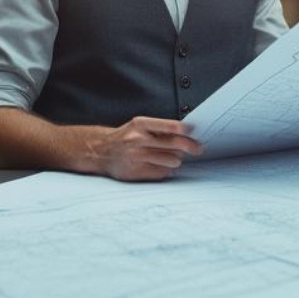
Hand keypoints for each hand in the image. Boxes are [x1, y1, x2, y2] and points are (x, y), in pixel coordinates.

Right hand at [86, 116, 202, 180]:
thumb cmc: (125, 137)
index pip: (169, 126)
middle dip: (190, 147)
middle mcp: (138, 140)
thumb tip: (186, 134)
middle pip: (174, 145)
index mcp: (140, 125)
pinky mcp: (136, 172)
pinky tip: (159, 165)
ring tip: (170, 157)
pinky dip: (165, 169)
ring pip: (171, 160)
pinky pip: (162, 172)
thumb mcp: (139, 126)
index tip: (193, 131)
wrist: (101, 151)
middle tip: (198, 148)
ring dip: (175, 159)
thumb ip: (160, 129)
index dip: (185, 130)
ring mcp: (137, 157)